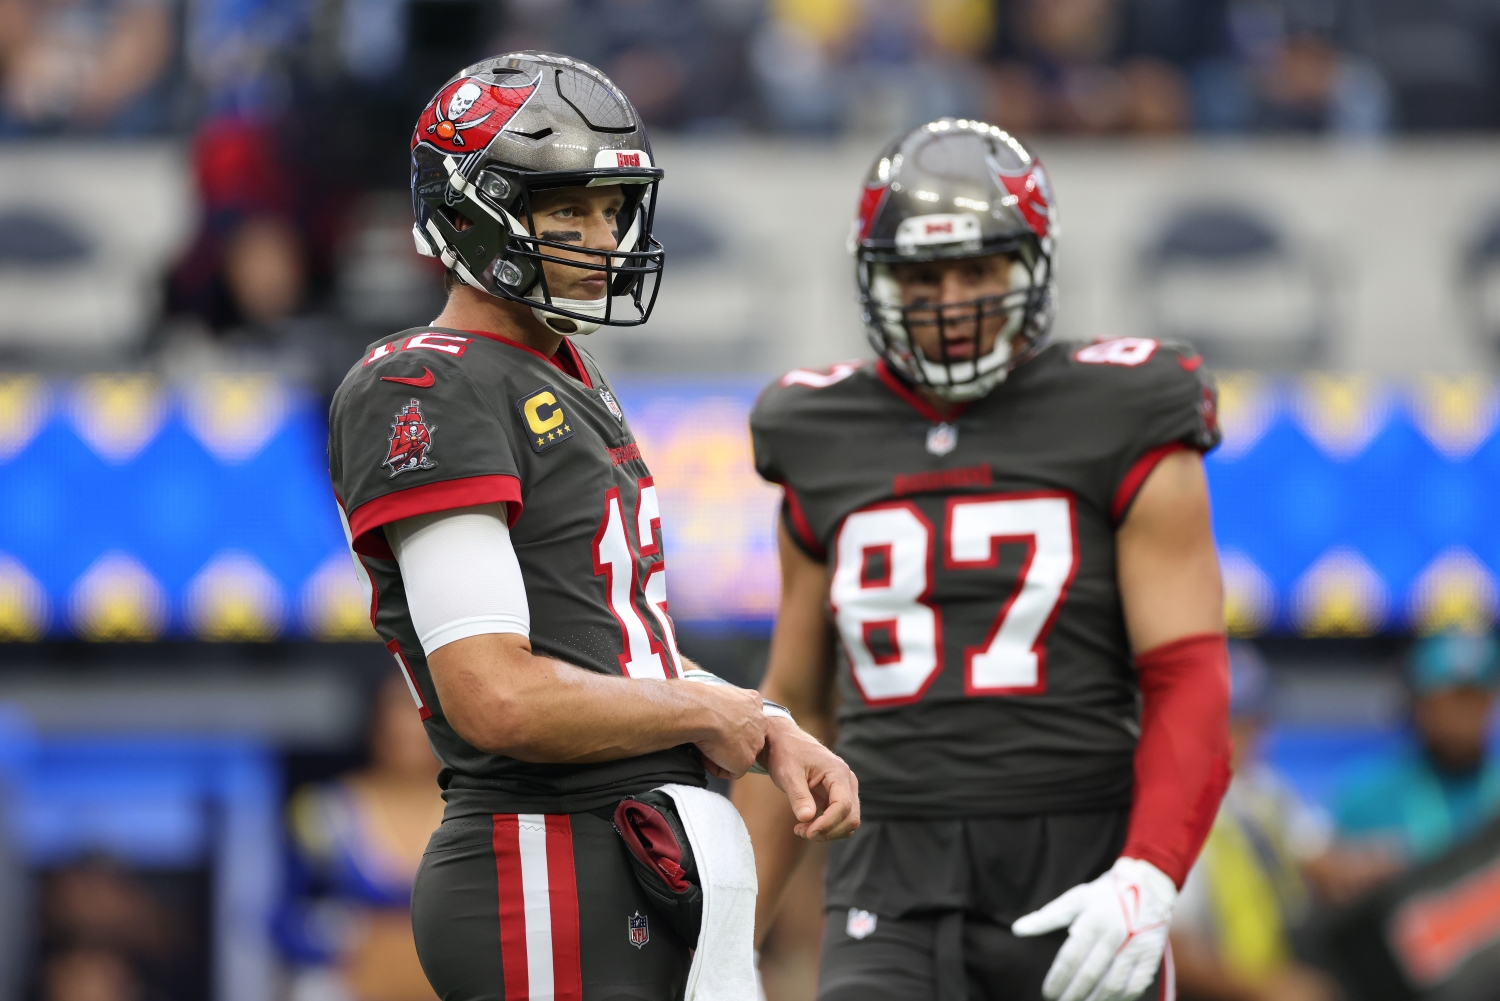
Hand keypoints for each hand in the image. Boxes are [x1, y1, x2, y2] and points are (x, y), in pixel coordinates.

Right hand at [691, 683, 768, 779]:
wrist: (702, 712)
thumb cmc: (703, 700)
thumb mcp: (721, 693)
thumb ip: (726, 704)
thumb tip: (714, 713)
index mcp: (754, 701)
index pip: (747, 718)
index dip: (730, 725)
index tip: (715, 726)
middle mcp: (761, 722)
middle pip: (747, 737)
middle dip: (731, 740)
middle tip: (712, 738)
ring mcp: (756, 742)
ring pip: (740, 754)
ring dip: (723, 754)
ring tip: (705, 748)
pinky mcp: (746, 761)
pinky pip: (731, 771)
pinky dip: (716, 767)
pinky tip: (705, 756)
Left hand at [761, 717, 859, 840]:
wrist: (785, 742)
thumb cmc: (786, 754)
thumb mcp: (788, 774)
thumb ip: (799, 796)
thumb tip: (807, 818)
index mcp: (838, 771)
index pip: (843, 805)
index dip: (827, 824)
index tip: (807, 832)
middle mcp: (847, 780)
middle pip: (851, 817)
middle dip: (828, 831)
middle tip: (801, 831)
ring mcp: (846, 788)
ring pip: (849, 821)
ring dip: (829, 832)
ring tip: (802, 829)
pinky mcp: (839, 796)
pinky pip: (842, 818)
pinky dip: (828, 827)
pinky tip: (806, 825)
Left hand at [1012, 857, 1176, 1000]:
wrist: (1148, 885)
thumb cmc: (1104, 894)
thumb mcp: (1075, 900)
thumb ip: (1046, 917)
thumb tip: (1017, 929)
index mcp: (1093, 919)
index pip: (1071, 957)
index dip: (1058, 979)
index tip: (1048, 993)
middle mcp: (1116, 933)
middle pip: (1091, 974)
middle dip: (1073, 994)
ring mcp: (1136, 946)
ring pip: (1114, 984)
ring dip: (1095, 1000)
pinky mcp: (1151, 955)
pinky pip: (1136, 985)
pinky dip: (1121, 998)